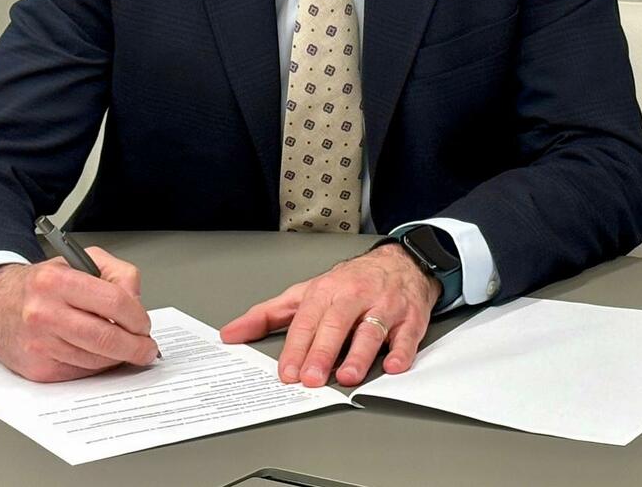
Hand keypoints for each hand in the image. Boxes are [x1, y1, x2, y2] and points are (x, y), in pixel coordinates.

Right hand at [0, 247, 157, 381]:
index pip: (113, 302)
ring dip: (118, 358)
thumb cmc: (42, 284)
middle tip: (147, 349)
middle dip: (135, 347)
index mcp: (58, 281)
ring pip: (95, 359)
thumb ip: (118, 273)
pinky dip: (96, 366)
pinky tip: (101, 356)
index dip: (137, 317)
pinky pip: (79, 372)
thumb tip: (137, 304)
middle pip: (105, 337)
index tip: (145, 325)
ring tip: (127, 349)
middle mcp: (45, 313)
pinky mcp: (36, 369)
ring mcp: (39, 345)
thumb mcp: (81, 260)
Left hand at [220, 243, 440, 387]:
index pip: (307, 320)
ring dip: (359, 354)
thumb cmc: (349, 283)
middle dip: (323, 351)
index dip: (297, 347)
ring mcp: (384, 306)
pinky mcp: (410, 317)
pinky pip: (407, 335)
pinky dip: (402, 350)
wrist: (400, 262)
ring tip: (346, 376)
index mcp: (327, 291)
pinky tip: (392, 365)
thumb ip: (268, 315)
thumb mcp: (306, 293)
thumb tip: (231, 334)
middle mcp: (355, 296)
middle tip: (311, 378)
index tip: (288, 372)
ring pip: (371, 329)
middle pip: (337, 323)